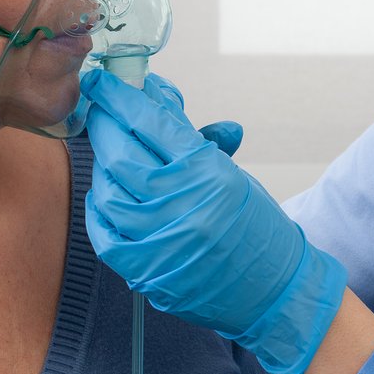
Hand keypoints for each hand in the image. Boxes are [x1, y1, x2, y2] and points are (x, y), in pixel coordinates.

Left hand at [82, 69, 345, 373]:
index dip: (120, 97)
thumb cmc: (257, 229)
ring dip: (103, 168)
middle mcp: (182, 204)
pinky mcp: (144, 270)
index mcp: (208, 173)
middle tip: (99, 111)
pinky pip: (104, 232)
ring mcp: (159, 240)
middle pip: (121, 153)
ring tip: (110, 157)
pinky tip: (106, 196)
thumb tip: (158, 99)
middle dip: (104, 126)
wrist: (274, 291)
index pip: (151, 122)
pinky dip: (99, 209)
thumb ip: (192, 140)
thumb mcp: (230, 174)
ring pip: (107, 189)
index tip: (102, 81)